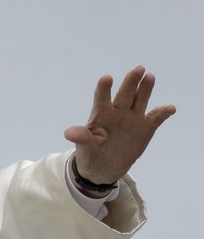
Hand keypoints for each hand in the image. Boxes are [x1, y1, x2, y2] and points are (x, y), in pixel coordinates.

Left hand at [64, 66, 175, 183]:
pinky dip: (163, 113)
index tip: (106, 78)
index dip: (104, 89)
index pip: (102, 99)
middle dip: (131, 82)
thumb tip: (68, 132)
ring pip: (140, 100)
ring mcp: (132, 119)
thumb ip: (81, 138)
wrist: (103, 169)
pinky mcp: (145, 128)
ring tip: (149, 77)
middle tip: (138, 69)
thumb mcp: (84, 149)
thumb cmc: (90, 155)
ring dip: (145, 89)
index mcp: (101, 116)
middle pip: (125, 95)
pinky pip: (156, 118)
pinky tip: (170, 108)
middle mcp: (118, 113)